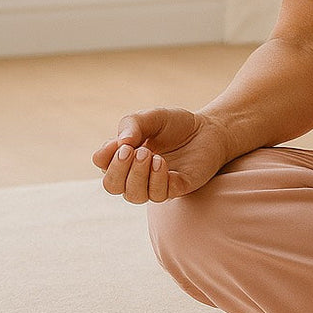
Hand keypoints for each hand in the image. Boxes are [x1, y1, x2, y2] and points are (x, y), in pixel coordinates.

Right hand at [91, 107, 230, 203]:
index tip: (120, 142)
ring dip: (138, 176)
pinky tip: (162, 163)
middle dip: (118, 169)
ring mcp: (156, 184)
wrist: (209, 128)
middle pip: (112, 186)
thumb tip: (121, 143)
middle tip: (133, 150)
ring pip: (134, 195)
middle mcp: (137, 175)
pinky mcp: (177, 188)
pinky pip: (159, 195)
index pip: (102, 165)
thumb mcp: (152, 117)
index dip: (105, 156)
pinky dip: (157, 180)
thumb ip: (133, 125)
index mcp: (126, 157)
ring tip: (151, 155)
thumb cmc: (176, 125)